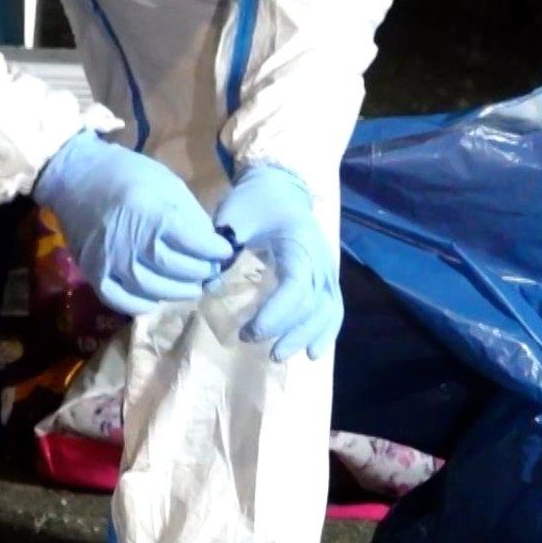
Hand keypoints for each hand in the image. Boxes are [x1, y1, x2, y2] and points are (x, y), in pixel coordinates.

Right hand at [34, 131, 232, 315]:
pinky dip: (143, 304)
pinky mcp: (93, 274)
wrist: (75, 177)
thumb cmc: (126, 174)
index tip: (224, 251)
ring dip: (178, 292)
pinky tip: (156, 297)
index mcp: (151, 213)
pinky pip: (122, 301)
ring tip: (190, 285)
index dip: (214, 251)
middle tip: (210, 271)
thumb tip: (210, 243)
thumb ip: (190, 214)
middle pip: (176, 270)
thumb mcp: (166, 182)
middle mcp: (130, 241)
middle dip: (200, 273)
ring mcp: (110, 261)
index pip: (194, 243)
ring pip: (153, 290)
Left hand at [210, 163, 341, 361]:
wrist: (281, 186)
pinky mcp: (326, 279)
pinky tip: (311, 353)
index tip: (250, 331)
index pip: (296, 286)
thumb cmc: (255, 201)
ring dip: (305, 336)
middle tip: (255, 345)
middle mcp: (321, 260)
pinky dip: (325, 332)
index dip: (276, 313)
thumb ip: (223, 247)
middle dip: (287, 331)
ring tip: (278, 355)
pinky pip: (333, 309)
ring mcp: (328, 270)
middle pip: (313, 304)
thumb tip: (208, 284)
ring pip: (326, 311)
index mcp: (300, 243)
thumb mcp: (233, 217)